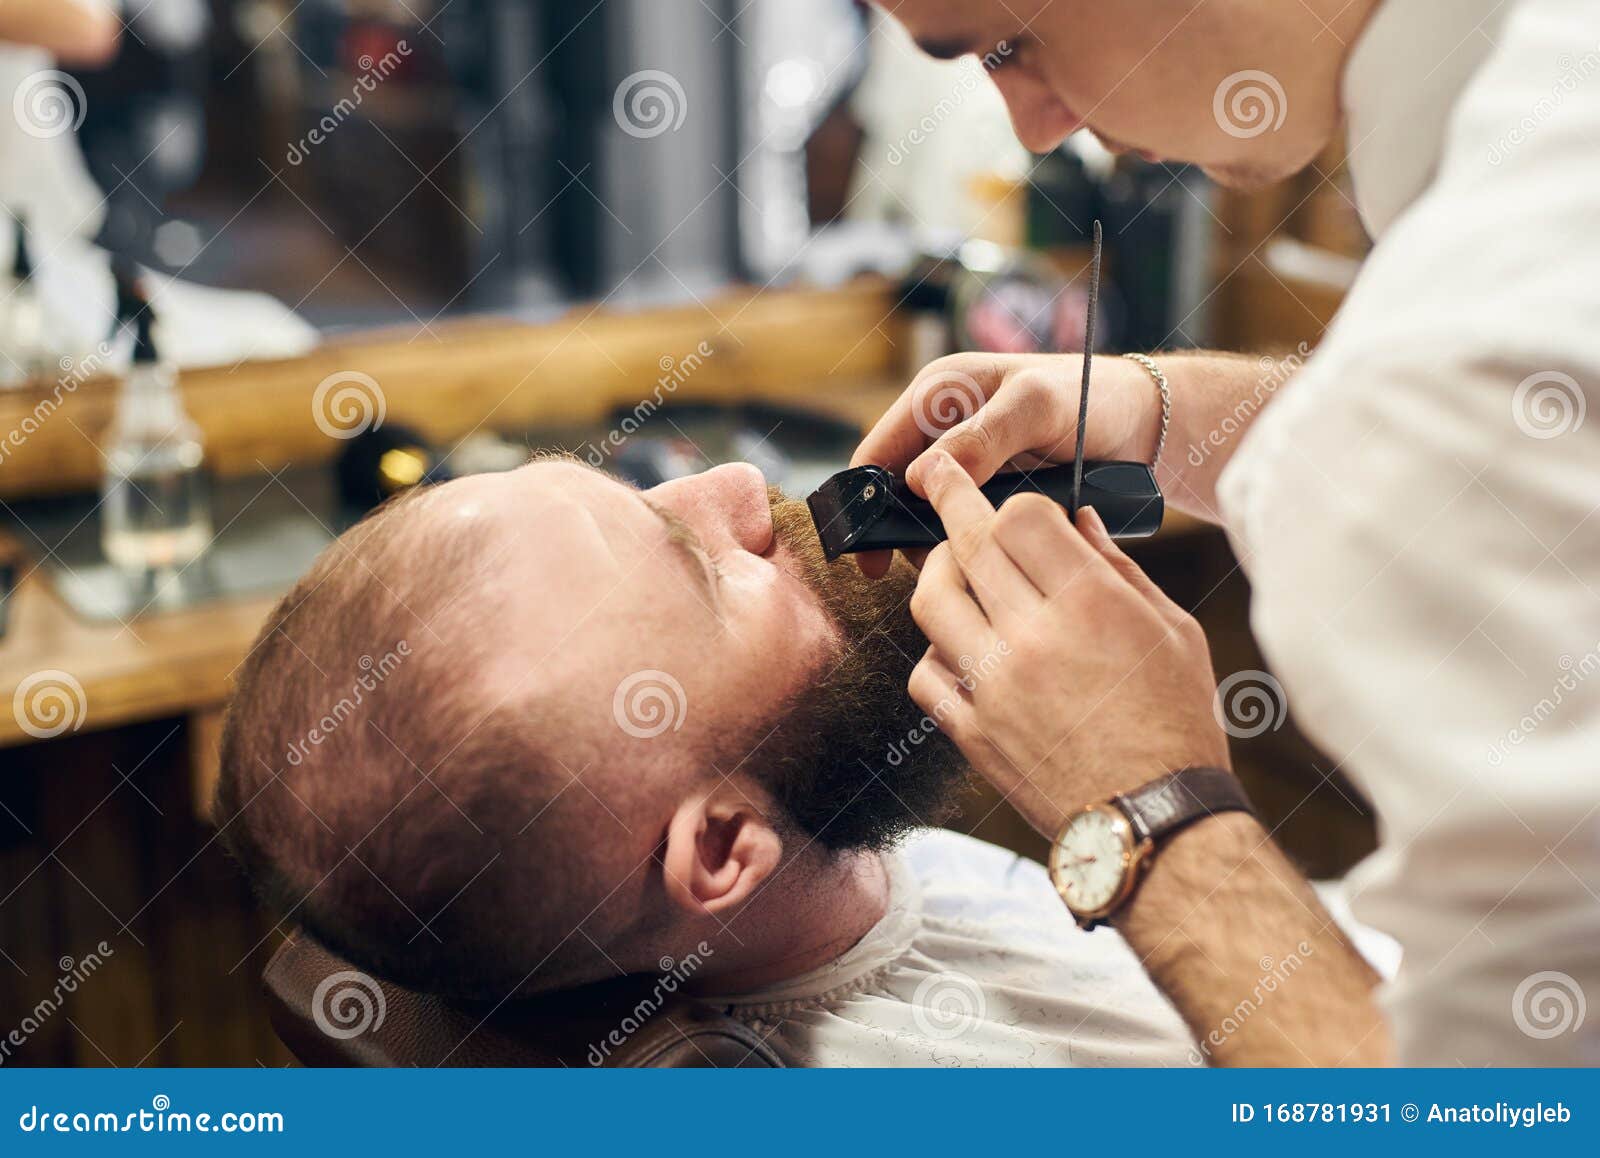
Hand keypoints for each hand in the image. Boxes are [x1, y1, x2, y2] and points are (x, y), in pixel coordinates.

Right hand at [851, 352, 1162, 575]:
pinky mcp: (990, 490)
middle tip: (935, 571)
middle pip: (895, 492)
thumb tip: (917, 477)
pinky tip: (986, 568)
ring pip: (927, 516)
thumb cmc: (1093, 398)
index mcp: (939, 394)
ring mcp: (967, 463)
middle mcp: (944, 428)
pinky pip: (960, 525)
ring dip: (938, 545)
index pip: (876, 452)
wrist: (1144, 422)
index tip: (868, 556)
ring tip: (968, 573)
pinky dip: (966, 547)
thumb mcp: (1037, 407)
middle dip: (903, 533)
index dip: (863, 503)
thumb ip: (982, 436)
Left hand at [905, 451, 1229, 838]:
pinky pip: (926, 673)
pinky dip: (936, 651)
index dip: (1012, 502)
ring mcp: (992, 688)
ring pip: (930, 602)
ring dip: (938, 574)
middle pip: (966, 546)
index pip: (1019, 517)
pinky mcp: (970, 732)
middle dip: (949, 500)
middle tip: (938, 477)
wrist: (1151, 823)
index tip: (1009, 501)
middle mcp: (1032, 639)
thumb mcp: (1173, 633)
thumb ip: (1117, 568)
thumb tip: (1076, 518)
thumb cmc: (1177, 724)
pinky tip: (961, 647)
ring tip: (953, 568)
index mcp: (1090, 606)